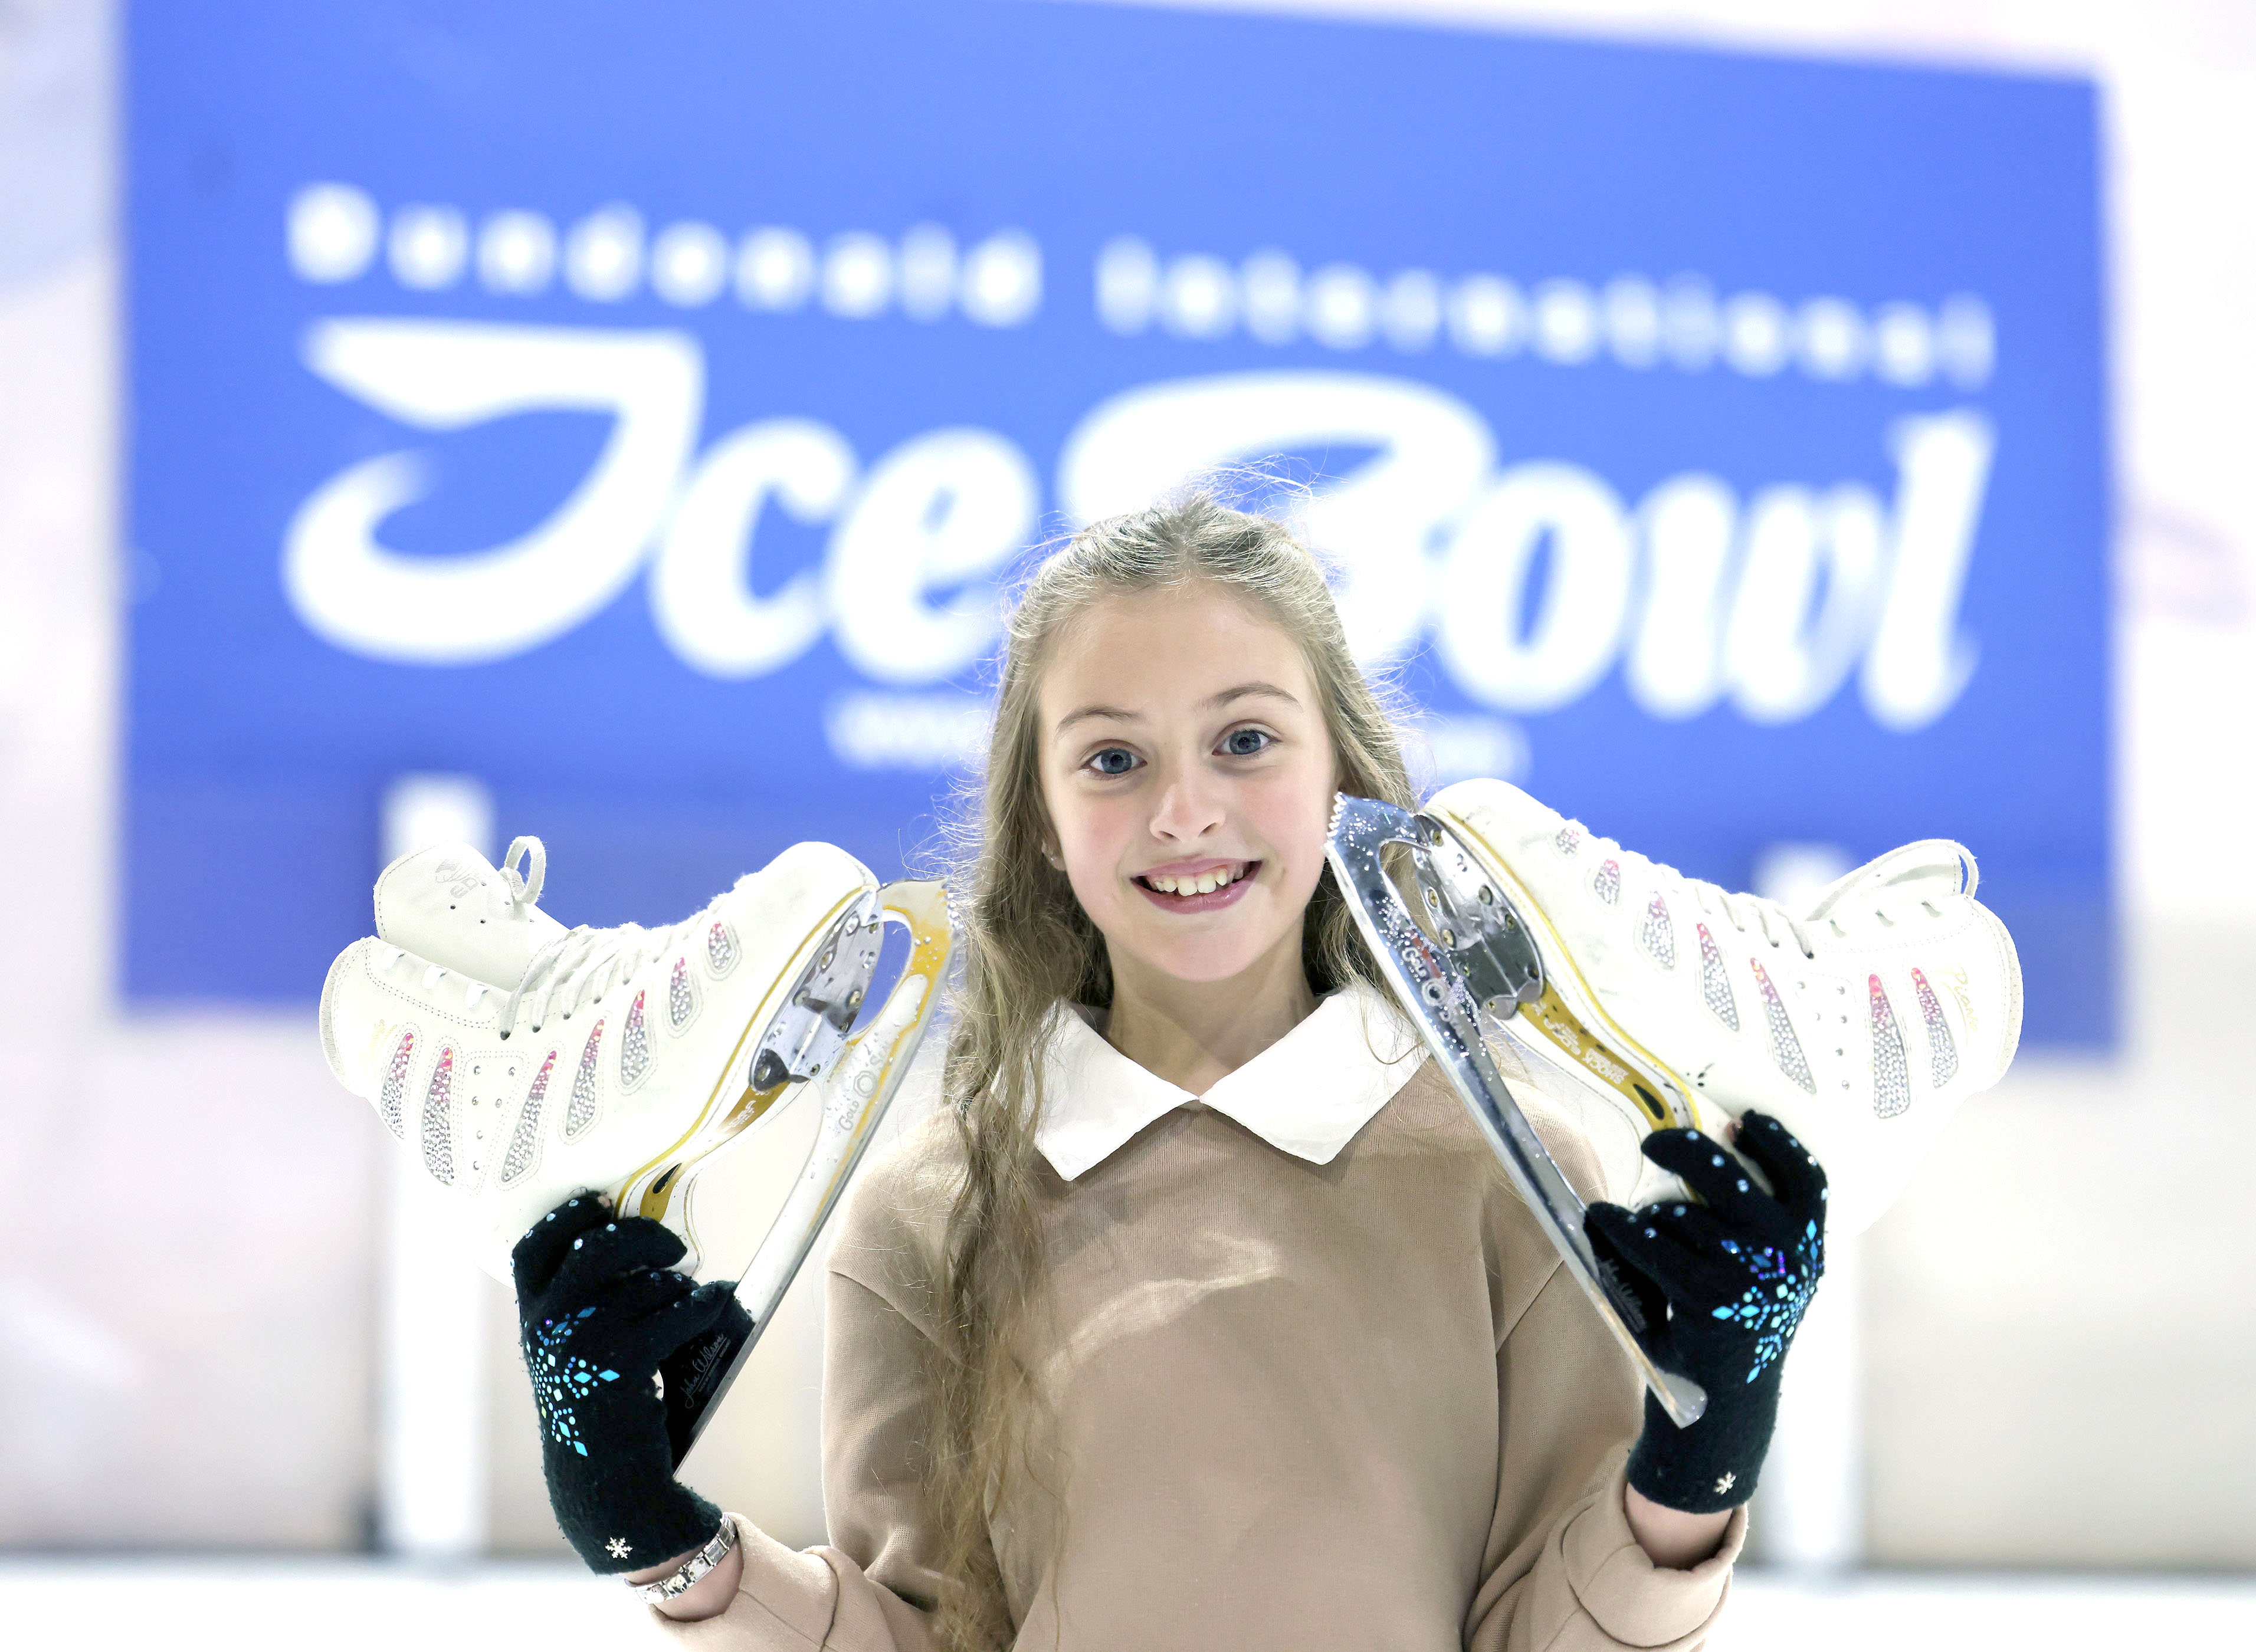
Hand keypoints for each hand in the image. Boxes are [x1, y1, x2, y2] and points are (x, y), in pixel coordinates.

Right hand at [512, 1193, 747, 1572]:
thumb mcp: (572, 1352)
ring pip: (649, 1282)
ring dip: (679, 1283)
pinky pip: (679, 1310)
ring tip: (689, 1296)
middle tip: (671, 1246)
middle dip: (644, 1235)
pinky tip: (715, 1303)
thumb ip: (585, 1301)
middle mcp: (549, 1326)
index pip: (535, 1245)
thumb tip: (643, 1238)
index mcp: (531, 1319)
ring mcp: (584, 1344)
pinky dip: (704, 1303)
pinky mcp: (623, 1364)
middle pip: (599, 1244)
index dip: (568, 1213)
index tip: (601, 1199)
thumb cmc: (597, 1407)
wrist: (604, 1482)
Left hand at [1583, 1112, 1826, 1512]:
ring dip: (1651, 1212)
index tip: (1744, 1119)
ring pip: (1681, 1213)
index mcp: (1811, 1248)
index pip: (1807, 1177)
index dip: (1776, 1141)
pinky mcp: (1704, 1296)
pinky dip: (1618, 1225)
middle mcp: (1787, 1258)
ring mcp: (1747, 1276)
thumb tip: (1718, 1143)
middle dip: (1685, 1149)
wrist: (1724, 1406)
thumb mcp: (1767, 1276)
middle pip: (1729, 1175)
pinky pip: (1649, 1240)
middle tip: (1653, 1143)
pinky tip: (1602, 1218)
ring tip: (1641, 1226)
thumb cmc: (1737, 1329)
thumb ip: (1755, 1224)